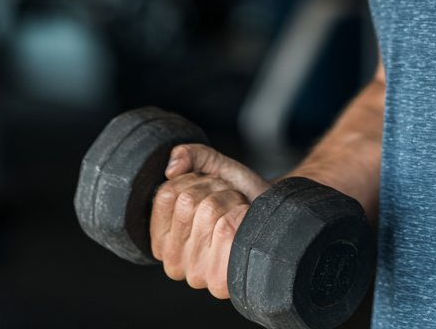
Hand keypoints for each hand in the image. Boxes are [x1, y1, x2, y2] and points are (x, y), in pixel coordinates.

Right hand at [150, 144, 271, 298]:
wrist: (273, 213)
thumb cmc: (240, 193)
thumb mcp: (213, 166)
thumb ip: (189, 155)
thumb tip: (172, 168)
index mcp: (162, 239)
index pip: (166, 194)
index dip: (194, 179)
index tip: (208, 187)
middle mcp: (173, 262)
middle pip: (187, 201)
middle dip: (215, 188)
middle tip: (227, 199)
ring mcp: (195, 274)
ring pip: (208, 211)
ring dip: (231, 199)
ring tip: (237, 209)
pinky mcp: (219, 279)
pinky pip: (226, 227)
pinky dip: (243, 213)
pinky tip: (246, 222)